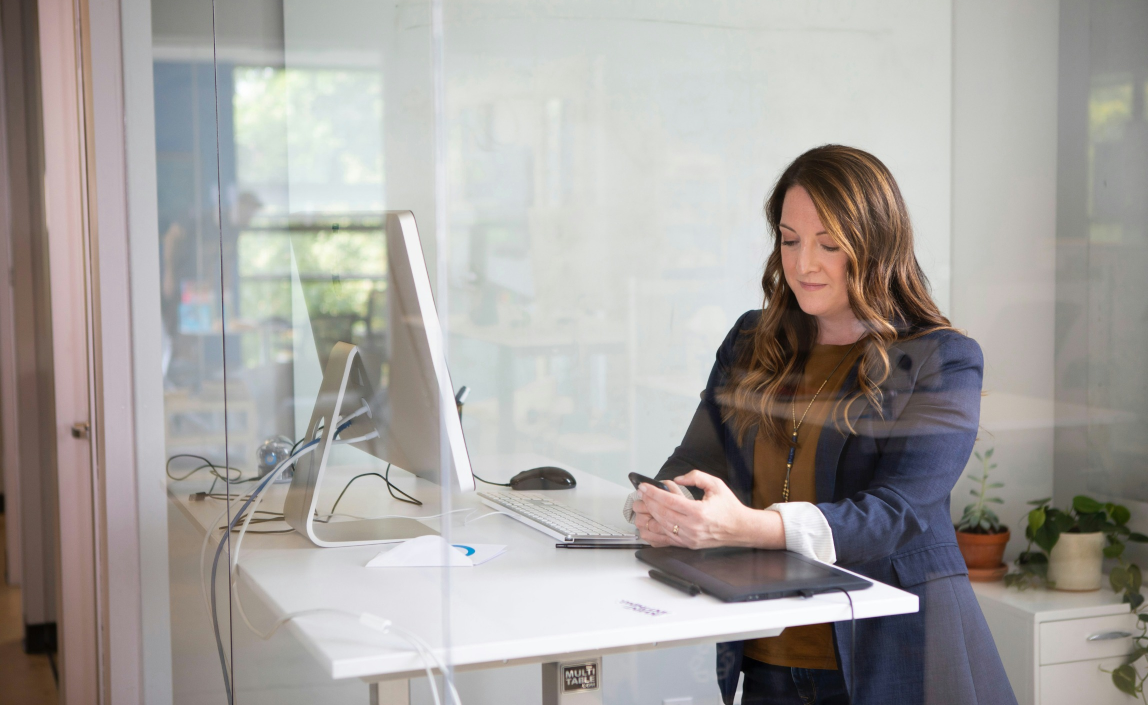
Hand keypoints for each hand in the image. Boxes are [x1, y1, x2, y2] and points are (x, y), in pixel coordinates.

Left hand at [635, 470, 784, 549]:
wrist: (740, 528)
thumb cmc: (728, 507)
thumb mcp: (716, 484)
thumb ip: (696, 476)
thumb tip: (677, 479)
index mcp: (698, 512)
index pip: (669, 501)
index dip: (653, 493)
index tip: (644, 487)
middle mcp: (692, 527)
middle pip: (661, 514)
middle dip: (647, 502)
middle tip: (639, 494)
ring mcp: (689, 538)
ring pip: (661, 527)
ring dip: (648, 516)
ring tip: (640, 507)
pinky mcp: (688, 544)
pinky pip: (665, 539)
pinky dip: (653, 532)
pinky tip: (646, 524)